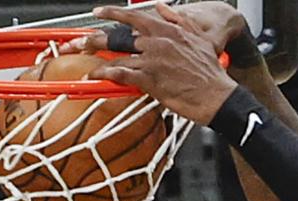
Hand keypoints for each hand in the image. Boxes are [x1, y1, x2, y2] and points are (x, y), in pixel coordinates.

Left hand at [81, 4, 238, 123]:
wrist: (218, 95)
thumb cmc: (210, 72)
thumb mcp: (198, 38)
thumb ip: (178, 21)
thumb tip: (163, 8)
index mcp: (168, 30)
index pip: (134, 16)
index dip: (113, 14)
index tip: (99, 12)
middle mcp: (158, 42)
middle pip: (119, 36)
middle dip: (95, 38)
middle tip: (80, 40)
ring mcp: (153, 60)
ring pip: (116, 55)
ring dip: (96, 58)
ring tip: (84, 61)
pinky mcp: (151, 80)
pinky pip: (121, 74)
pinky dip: (105, 75)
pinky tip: (95, 76)